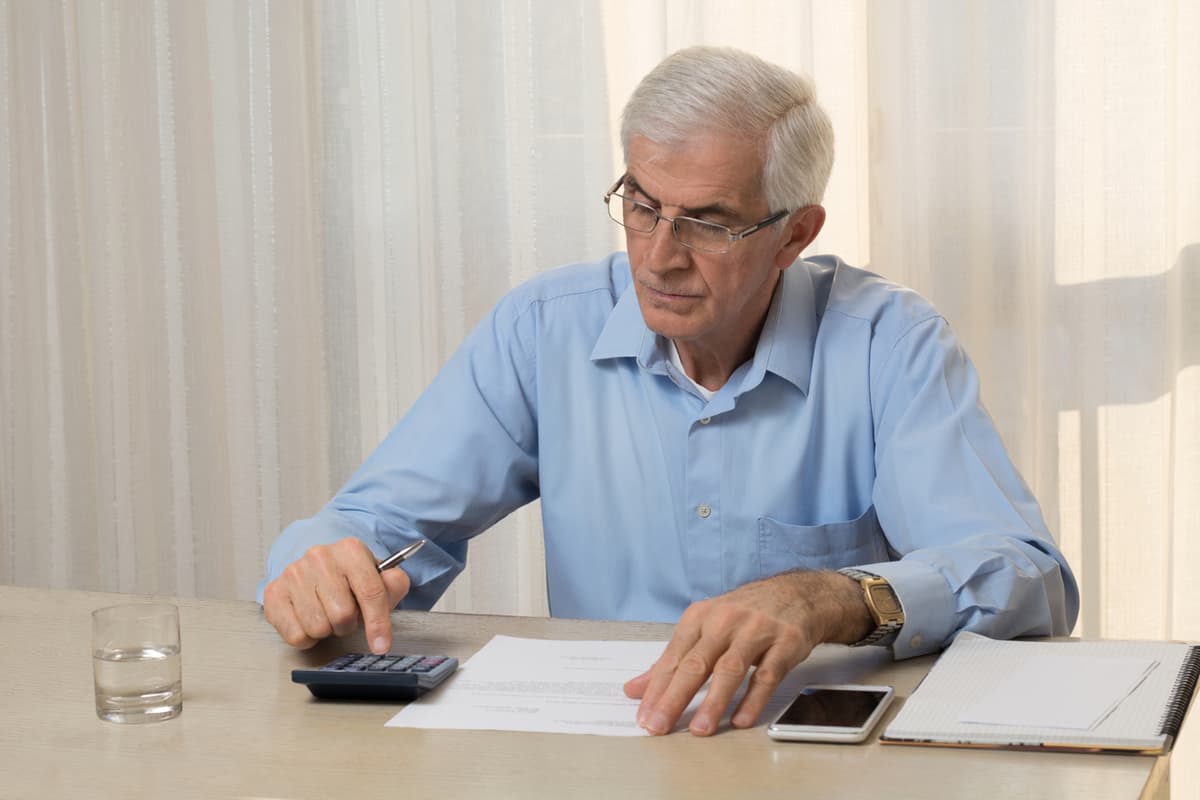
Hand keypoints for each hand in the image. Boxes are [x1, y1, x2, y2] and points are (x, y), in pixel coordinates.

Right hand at [262, 537, 411, 654]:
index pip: (370, 592)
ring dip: (327, 630)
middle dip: (348, 624)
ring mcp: (294, 573)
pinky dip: (306, 637)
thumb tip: (393, 586)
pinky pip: (295, 635)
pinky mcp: (274, 592)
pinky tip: (309, 620)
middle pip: (342, 614)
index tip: (381, 646)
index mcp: (350, 550)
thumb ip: (393, 584)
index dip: (379, 624)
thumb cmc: (350, 578)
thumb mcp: (378, 577)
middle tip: (346, 616)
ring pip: (318, 627)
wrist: (315, 569)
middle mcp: (320, 556)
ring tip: (327, 615)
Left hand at [623, 571, 869, 735]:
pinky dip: (753, 699)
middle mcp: (725, 621)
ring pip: (729, 669)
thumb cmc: (744, 614)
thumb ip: (672, 660)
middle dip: (674, 698)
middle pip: (695, 664)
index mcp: (700, 617)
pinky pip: (767, 675)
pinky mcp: (785, 643)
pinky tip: (741, 719)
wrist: (796, 594)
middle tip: (659, 726)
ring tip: (700, 729)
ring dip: (713, 702)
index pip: (672, 658)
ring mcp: (756, 631)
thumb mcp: (705, 627)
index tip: (644, 716)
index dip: (656, 689)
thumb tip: (635, 689)